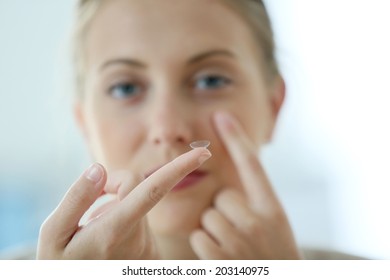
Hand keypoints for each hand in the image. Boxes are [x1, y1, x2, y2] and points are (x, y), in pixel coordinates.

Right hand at [37, 148, 210, 258]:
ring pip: (134, 202)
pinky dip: (119, 218)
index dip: (179, 168)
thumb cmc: (61, 265)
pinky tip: (104, 238)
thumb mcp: (54, 236)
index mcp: (116, 230)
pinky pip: (136, 217)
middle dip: (112, 184)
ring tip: (92, 230)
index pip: (154, 190)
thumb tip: (99, 168)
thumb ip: (76, 200)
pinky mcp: (148, 248)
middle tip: (88, 205)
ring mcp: (146, 244)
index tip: (203, 152)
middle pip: (135, 186)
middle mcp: (139, 236)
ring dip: (112, 206)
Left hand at [190, 112, 300, 258]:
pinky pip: (200, 237)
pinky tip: (223, 259)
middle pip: (222, 196)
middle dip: (225, 211)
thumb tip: (229, 182)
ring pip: (208, 217)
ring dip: (214, 231)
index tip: (221, 115)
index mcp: (273, 210)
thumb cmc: (273, 255)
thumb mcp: (274, 225)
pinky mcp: (222, 261)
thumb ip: (255, 202)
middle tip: (241, 231)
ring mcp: (241, 243)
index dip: (236, 139)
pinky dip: (206, 247)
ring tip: (234, 247)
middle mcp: (259, 222)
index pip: (252, 166)